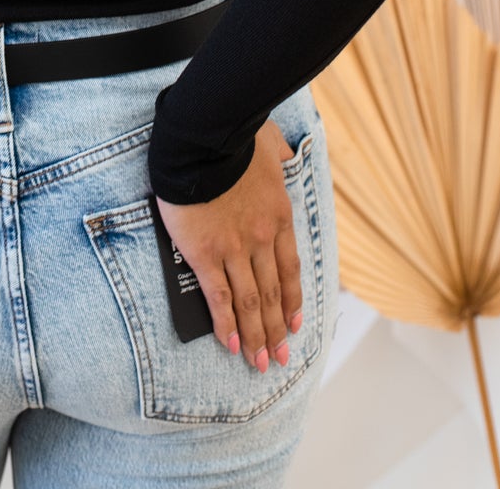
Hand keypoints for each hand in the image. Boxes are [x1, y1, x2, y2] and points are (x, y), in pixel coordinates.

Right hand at [154, 119, 301, 371]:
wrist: (204, 140)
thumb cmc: (235, 137)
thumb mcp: (271, 143)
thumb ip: (281, 153)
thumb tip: (287, 154)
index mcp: (279, 217)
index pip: (290, 269)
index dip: (293, 301)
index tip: (295, 325)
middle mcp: (261, 239)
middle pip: (272, 293)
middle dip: (275, 330)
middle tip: (278, 358)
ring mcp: (234, 250)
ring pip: (248, 302)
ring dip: (255, 336)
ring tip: (259, 363)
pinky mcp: (205, 254)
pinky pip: (218, 296)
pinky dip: (226, 323)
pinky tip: (232, 344)